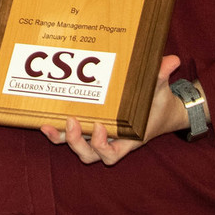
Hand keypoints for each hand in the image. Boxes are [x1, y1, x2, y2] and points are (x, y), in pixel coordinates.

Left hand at [40, 54, 184, 164]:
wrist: (162, 112)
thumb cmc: (158, 104)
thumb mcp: (160, 90)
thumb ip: (161, 76)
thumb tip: (171, 60)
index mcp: (128, 139)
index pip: (112, 155)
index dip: (102, 146)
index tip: (101, 127)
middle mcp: (111, 141)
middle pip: (88, 155)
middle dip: (77, 142)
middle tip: (72, 121)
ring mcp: (98, 136)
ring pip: (76, 148)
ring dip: (61, 139)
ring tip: (47, 124)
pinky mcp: (88, 127)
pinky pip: (69, 135)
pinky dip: (56, 131)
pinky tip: (42, 120)